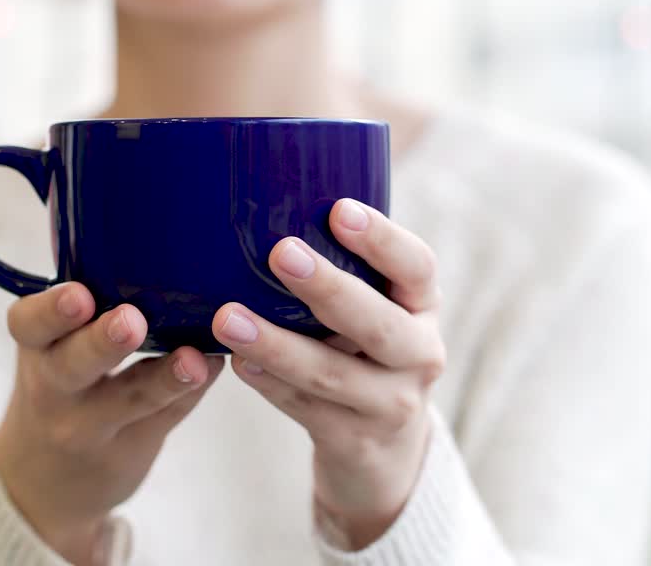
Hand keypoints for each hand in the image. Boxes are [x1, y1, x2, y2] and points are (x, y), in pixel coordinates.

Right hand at [0, 283, 223, 564]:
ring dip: (164, 377)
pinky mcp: (130, 448)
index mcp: (35, 346)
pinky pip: (165, 417)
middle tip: (131, 321)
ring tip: (193, 358)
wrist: (47, 481)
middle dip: (102, 342)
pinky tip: (216, 365)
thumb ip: (84, 295)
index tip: (79, 294)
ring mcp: (90, 425)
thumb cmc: (61, 381)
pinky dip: (192, 390)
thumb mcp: (50, 343)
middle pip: (72, 366)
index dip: (49, 310)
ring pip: (128, 399)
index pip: (28, 325)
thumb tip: (143, 212)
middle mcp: (54, 388)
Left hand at [211, 198, 444, 549]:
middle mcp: (420, 354)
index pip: (416, 266)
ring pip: (332, 373)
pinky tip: (236, 363)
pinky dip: (270, 384)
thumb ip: (341, 268)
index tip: (339, 210)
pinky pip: (307, 409)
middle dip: (330, 288)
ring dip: (277, 344)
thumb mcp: (371, 307)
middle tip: (281, 252)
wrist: (383, 450)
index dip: (382, 239)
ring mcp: (392, 404)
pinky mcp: (356, 442)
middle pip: (379, 323)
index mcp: (422, 306)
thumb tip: (261, 200)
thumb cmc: (360, 349)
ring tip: (228, 317)